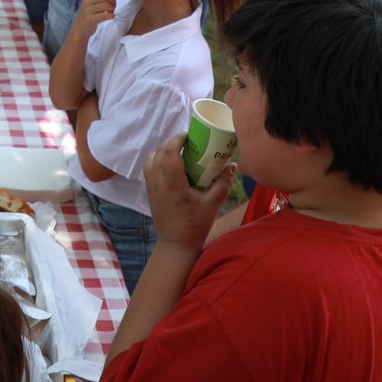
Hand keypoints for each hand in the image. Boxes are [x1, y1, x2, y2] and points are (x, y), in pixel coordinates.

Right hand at [79, 0, 118, 30]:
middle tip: (113, 6)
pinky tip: (111, 16)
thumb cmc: (90, 12)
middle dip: (113, 2)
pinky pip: (106, 15)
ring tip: (111, 11)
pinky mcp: (90, 19)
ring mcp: (87, 10)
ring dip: (112, 9)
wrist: (80, 27)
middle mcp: (86, 0)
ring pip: (107, 5)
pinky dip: (111, 15)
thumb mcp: (93, 1)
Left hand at [143, 133, 236, 251]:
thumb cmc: (195, 226)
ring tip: (177, 152)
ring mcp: (152, 188)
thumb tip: (233, 166)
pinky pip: (148, 169)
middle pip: (159, 152)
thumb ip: (223, 184)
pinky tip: (169, 165)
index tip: (188, 136)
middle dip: (171, 142)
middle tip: (186, 142)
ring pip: (151, 159)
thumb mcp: (212, 204)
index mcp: (174, 184)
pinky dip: (156, 160)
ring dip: (162, 151)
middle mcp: (159, 183)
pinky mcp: (149, 192)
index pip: (169, 153)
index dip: (177, 140)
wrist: (176, 245)